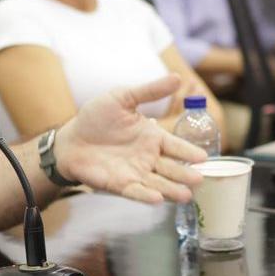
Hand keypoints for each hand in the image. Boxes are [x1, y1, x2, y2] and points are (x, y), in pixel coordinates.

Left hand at [54, 75, 207, 203]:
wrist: (70, 139)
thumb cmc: (96, 118)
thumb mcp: (123, 97)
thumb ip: (150, 91)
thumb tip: (177, 77)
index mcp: (152, 137)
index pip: (176, 146)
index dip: (189, 152)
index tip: (203, 158)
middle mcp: (148, 157)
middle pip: (171, 168)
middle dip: (185, 174)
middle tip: (199, 178)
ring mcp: (135, 172)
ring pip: (158, 183)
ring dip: (172, 189)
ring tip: (186, 195)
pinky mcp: (120, 184)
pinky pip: (136, 191)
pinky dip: (146, 195)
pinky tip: (158, 198)